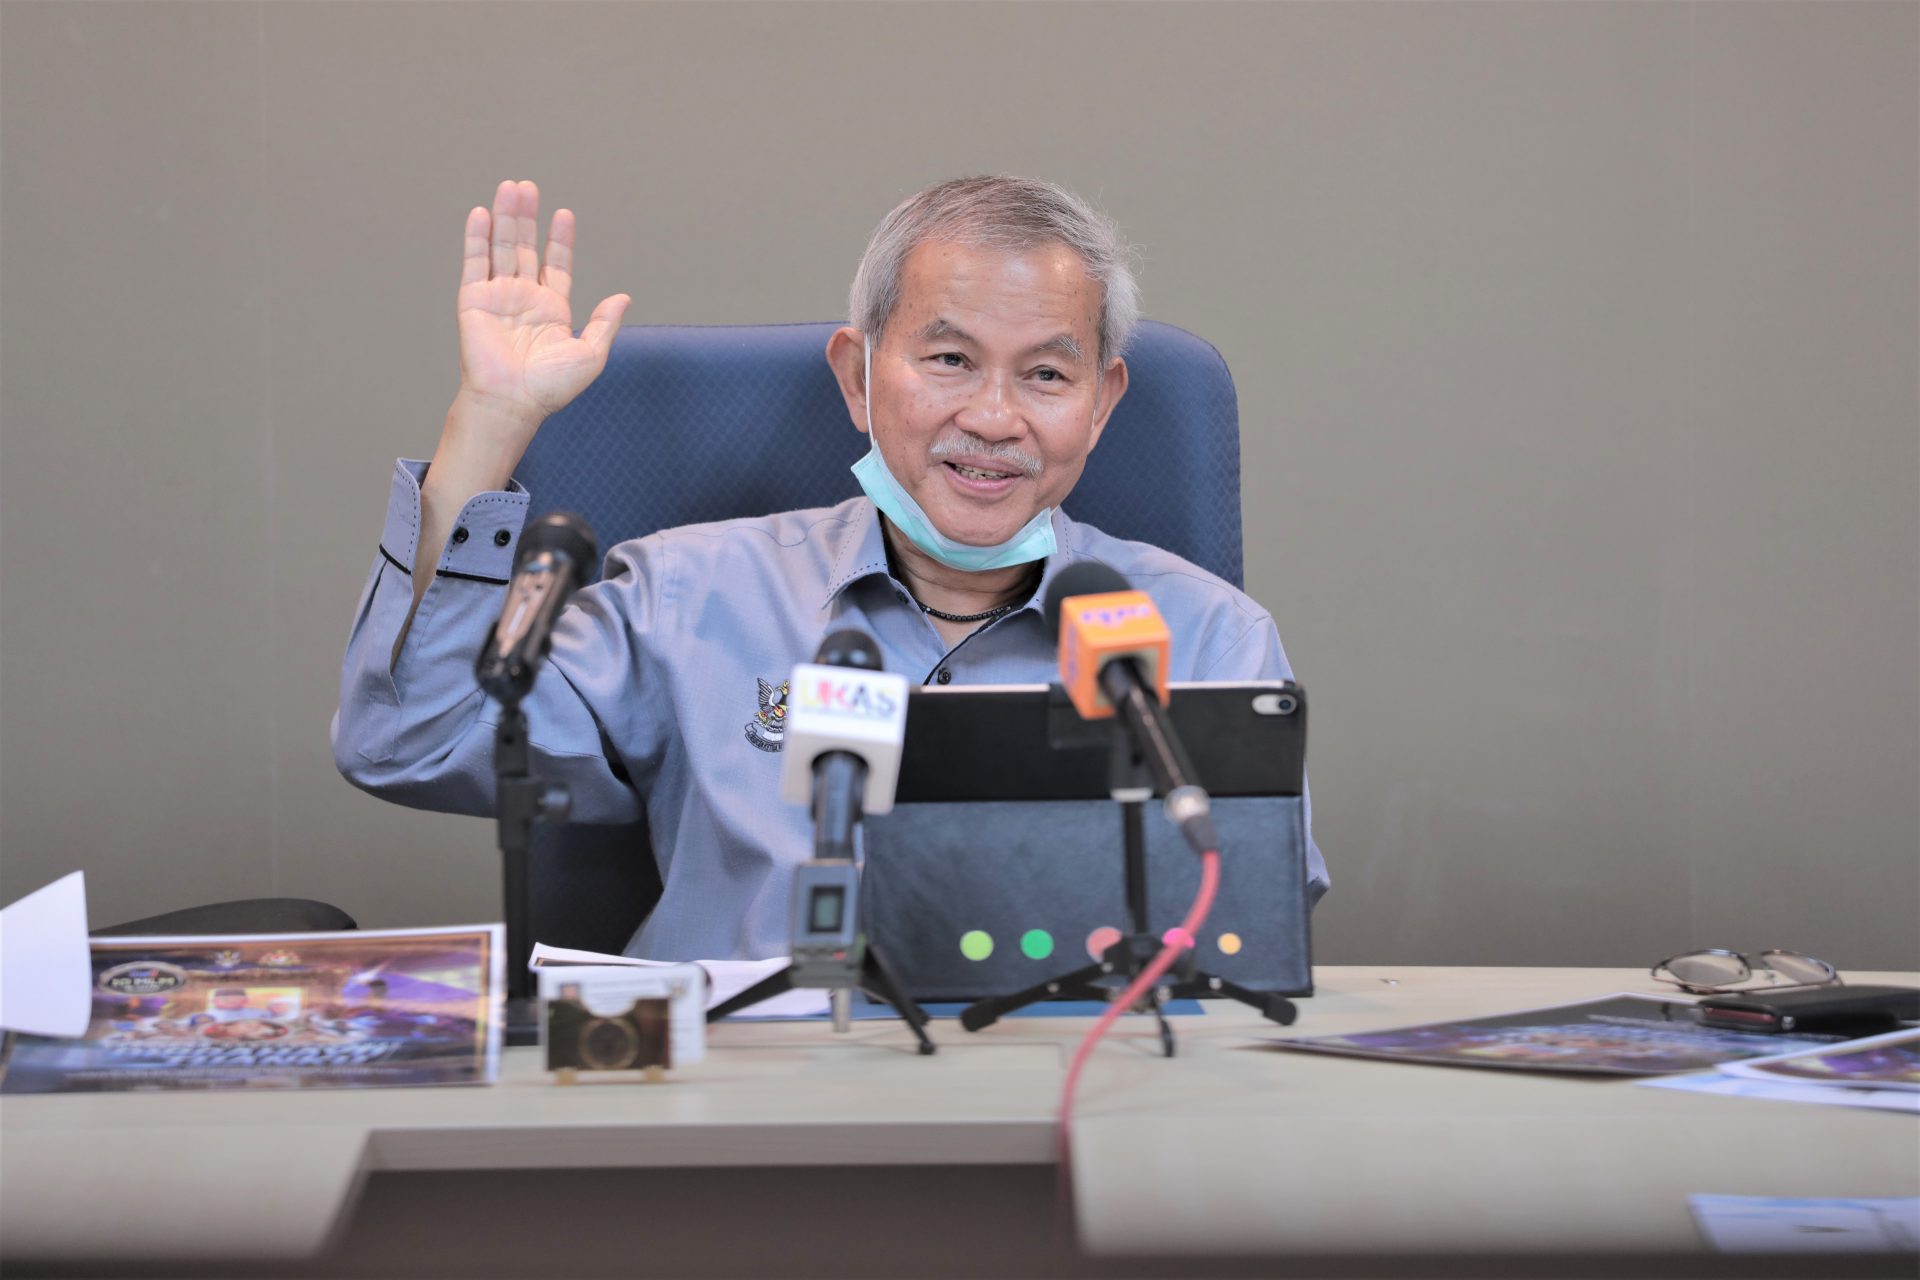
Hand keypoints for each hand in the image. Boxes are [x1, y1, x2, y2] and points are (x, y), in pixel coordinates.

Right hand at [455, 179, 629, 432]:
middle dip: (527, 217)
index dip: (560, 239)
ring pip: (501, 247)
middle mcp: (523, 299)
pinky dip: (477, 237)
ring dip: (505, 217)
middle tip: (528, 186)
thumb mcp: (591, 354)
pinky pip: (474, 262)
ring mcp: (498, 297)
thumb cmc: (551, 387)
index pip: (556, 265)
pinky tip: (482, 212)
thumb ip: (604, 323)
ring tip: (511, 187)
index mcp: (551, 310)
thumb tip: (623, 297)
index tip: (564, 213)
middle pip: (525, 247)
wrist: (513, 402)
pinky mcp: (473, 300)